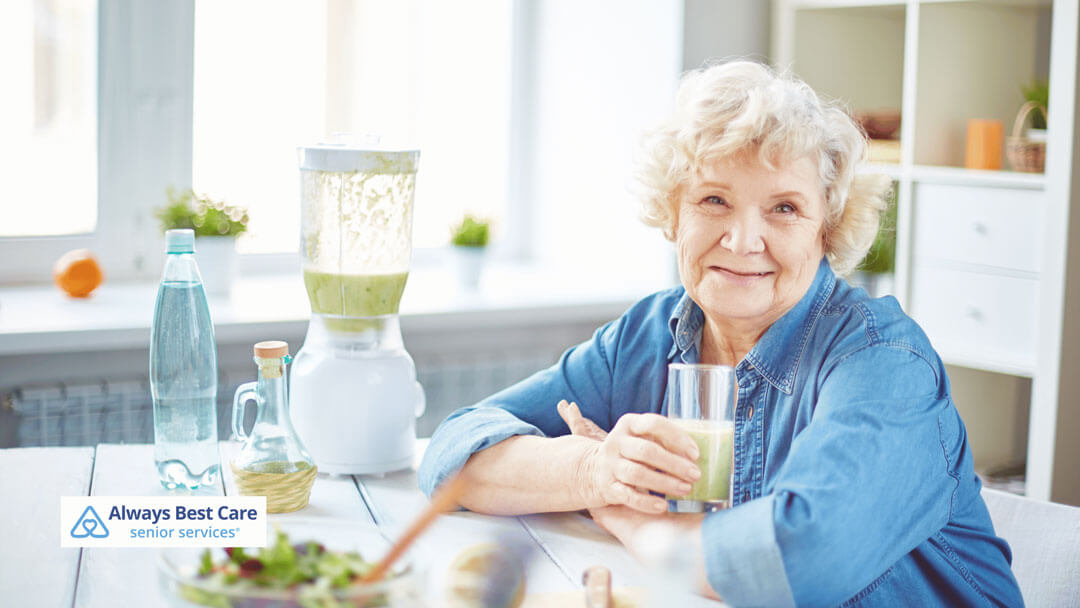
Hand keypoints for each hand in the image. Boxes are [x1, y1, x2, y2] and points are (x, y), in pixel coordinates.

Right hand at [562, 403, 700, 513]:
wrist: (590, 470)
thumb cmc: (629, 453)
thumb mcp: (640, 438)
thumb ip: (662, 441)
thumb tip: (695, 456)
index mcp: (628, 424)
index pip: (653, 424)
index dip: (676, 437)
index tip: (695, 453)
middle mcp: (616, 442)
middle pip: (646, 451)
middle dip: (674, 464)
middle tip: (695, 475)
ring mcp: (609, 465)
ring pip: (637, 474)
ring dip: (664, 482)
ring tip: (685, 490)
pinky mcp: (607, 487)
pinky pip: (627, 495)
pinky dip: (646, 502)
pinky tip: (663, 505)